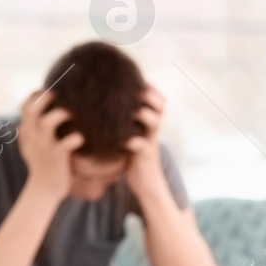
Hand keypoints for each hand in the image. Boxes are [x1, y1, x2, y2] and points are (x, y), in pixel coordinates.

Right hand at [19, 89, 84, 195]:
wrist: (44, 191)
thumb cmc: (41, 165)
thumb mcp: (30, 146)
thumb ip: (30, 130)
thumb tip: (32, 113)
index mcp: (28, 132)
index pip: (25, 107)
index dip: (37, 95)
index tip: (50, 91)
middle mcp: (34, 137)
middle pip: (32, 110)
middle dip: (45, 99)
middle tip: (60, 97)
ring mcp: (45, 147)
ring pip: (46, 124)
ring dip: (61, 115)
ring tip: (72, 115)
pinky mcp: (57, 158)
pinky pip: (66, 144)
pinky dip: (76, 138)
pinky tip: (81, 139)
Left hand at [123, 85, 168, 199]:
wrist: (146, 184)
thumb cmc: (135, 158)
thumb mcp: (134, 136)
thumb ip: (127, 123)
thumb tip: (104, 105)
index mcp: (152, 123)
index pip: (159, 100)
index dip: (150, 88)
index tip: (135, 81)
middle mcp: (154, 130)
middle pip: (160, 106)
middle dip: (149, 96)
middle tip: (134, 91)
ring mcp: (151, 142)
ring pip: (154, 121)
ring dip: (143, 114)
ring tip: (130, 111)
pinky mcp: (145, 156)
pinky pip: (140, 144)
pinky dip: (130, 140)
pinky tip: (119, 138)